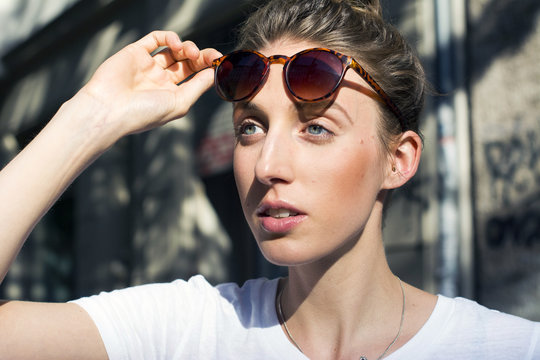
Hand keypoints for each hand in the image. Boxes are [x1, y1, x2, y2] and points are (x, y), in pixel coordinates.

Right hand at [80, 31, 221, 137]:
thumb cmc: (143, 113)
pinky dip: (170, 37)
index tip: (220, 63)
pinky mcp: (135, 53)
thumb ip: (198, 86)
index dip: (208, 68)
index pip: (196, 76)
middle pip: (187, 62)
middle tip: (210, 56)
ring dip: (187, 47)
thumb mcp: (179, 103)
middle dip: (201, 56)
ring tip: (190, 52)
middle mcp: (160, 80)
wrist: (109, 110)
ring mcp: (148, 66)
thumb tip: (216, 73)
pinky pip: (155, 39)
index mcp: (172, 95)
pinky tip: (177, 44)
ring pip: (173, 50)